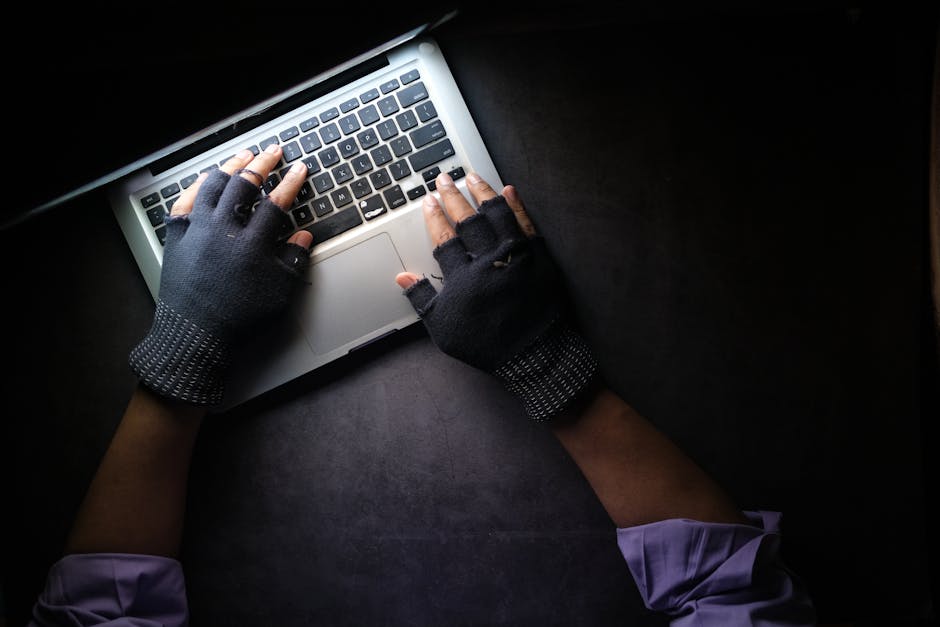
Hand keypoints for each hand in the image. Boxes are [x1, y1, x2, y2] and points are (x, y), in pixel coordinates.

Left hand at [129, 145, 313, 405]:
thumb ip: (293, 261)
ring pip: (213, 185)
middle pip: (244, 185)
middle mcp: (223, 230)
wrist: (195, 337)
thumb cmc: (239, 320)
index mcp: (251, 244)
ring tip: (243, 157)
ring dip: (230, 167)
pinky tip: (206, 178)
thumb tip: (303, 236)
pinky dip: (198, 186)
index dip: (291, 183)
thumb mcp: (279, 294)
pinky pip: (186, 201)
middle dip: (263, 164)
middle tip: (274, 152)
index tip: (300, 169)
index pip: (276, 203)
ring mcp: (197, 230)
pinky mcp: (177, 237)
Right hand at [395, 171, 597, 420]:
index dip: (434, 216)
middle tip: (444, 179)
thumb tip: (402, 278)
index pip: (444, 237)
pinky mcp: (540, 257)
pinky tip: (509, 190)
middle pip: (468, 220)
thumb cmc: (486, 344)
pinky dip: (517, 205)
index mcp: (463, 277)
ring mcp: (516, 255)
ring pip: (497, 214)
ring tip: (472, 176)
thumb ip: (423, 300)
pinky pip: (527, 224)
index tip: (428, 200)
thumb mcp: (444, 328)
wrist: (533, 355)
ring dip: (483, 192)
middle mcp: (489, 260)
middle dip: (453, 197)